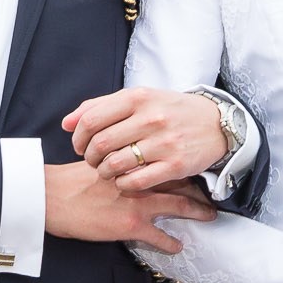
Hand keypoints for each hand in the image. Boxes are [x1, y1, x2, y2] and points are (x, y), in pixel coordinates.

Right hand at [43, 161, 213, 254]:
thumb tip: (126, 157)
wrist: (53, 197)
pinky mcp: (131, 225)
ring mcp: (138, 202)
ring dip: (197, 211)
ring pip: (178, 205)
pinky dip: (170, 243)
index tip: (197, 164)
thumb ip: (116, 157)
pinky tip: (178, 247)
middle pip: (180, 180)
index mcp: (132, 161)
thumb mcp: (96, 159)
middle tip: (213, 192)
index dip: (184, 162)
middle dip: (199, 187)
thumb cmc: (69, 180)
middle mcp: (140, 179)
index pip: (167, 158)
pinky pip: (159, 237)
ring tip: (210, 215)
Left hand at [64, 88, 229, 191]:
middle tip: (94, 161)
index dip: (79, 137)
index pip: (92, 118)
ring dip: (105, 172)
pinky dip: (123, 184)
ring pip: (116, 164)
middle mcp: (151, 118)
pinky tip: (124, 180)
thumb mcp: (140, 99)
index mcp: (138, 98)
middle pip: (101, 144)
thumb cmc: (170, 110)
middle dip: (90, 157)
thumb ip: (101, 106)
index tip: (80, 145)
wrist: (216, 123)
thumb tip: (67, 123)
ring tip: (108, 171)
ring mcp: (164, 142)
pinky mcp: (175, 165)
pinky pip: (136, 181)